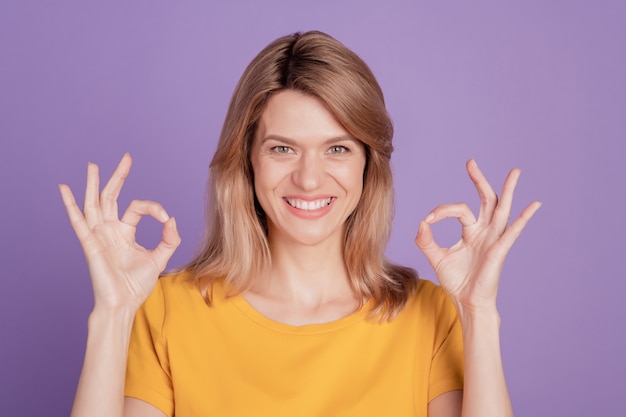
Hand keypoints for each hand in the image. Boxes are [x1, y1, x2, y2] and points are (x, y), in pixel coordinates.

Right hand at [59, 154, 180, 311]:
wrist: (123, 303)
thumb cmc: (137, 285)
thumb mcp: (160, 258)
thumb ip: (169, 239)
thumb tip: (171, 219)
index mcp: (125, 232)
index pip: (138, 208)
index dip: (153, 208)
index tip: (165, 217)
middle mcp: (110, 230)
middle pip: (112, 197)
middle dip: (119, 177)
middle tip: (126, 158)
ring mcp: (98, 235)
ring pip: (94, 203)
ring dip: (93, 184)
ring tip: (92, 165)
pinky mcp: (90, 243)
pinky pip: (78, 221)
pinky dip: (70, 205)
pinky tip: (64, 189)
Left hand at [414, 159, 540, 312]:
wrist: (466, 302)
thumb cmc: (456, 281)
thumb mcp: (436, 257)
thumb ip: (426, 240)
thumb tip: (422, 223)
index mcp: (471, 231)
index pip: (459, 209)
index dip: (442, 211)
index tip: (428, 219)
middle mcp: (485, 231)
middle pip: (486, 199)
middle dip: (479, 180)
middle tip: (471, 162)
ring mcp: (494, 239)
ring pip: (502, 209)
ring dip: (508, 190)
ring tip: (515, 172)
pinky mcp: (500, 250)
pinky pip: (513, 231)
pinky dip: (524, 218)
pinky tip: (534, 204)